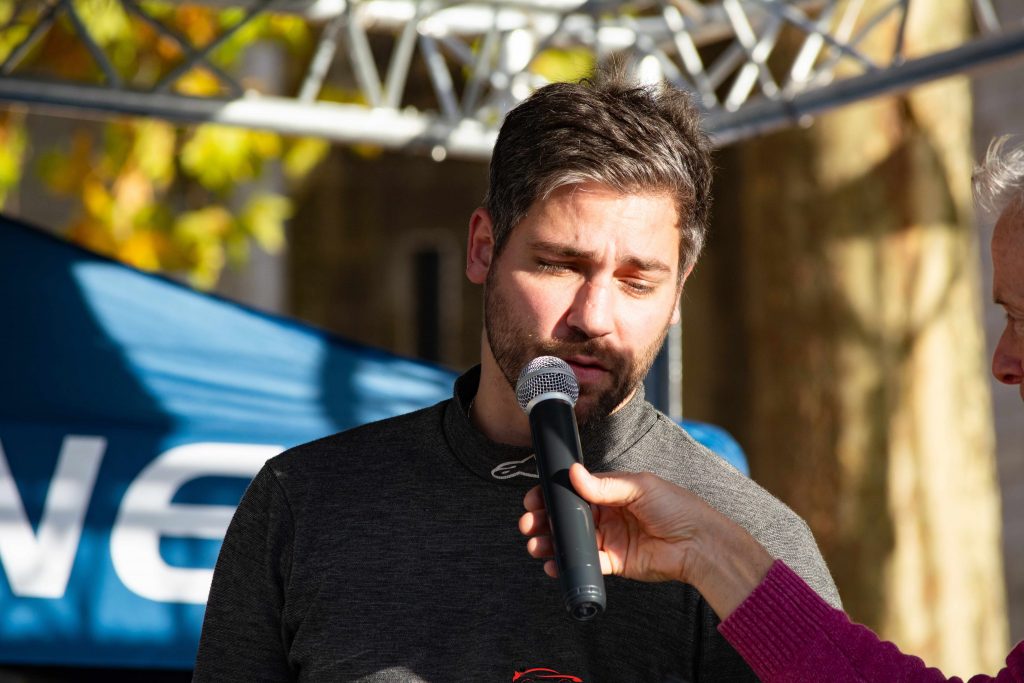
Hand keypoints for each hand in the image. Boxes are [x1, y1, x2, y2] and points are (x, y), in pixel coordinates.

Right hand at [518, 463, 772, 618]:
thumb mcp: (640, 487)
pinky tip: (552, 563)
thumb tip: (573, 473)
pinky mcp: (613, 562)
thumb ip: (604, 485)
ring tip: (534, 544)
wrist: (698, 543)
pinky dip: (566, 564)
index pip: (573, 491)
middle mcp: (606, 514)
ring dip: (549, 542)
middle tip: (527, 523)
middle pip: (566, 517)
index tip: (533, 499)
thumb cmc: (676, 507)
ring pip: (570, 540)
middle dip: (543, 520)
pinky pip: (584, 563)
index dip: (551, 495)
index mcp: (611, 492)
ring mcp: (608, 539)